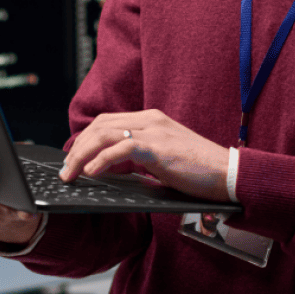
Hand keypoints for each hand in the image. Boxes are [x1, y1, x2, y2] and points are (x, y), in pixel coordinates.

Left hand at [59, 110, 231, 202]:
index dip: (85, 139)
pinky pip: (121, 149)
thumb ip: (138, 160)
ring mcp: (154, 131)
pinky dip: (102, 160)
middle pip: (100, 126)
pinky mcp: (158, 147)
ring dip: (82, 155)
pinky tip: (92, 173)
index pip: (107, 122)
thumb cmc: (199, 171)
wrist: (229, 173)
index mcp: (151, 119)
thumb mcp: (162, 161)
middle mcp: (150, 119)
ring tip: (71, 173)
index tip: (73, 158)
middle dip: (77, 147)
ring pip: (105, 135)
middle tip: (65, 170)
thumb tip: (109, 170)